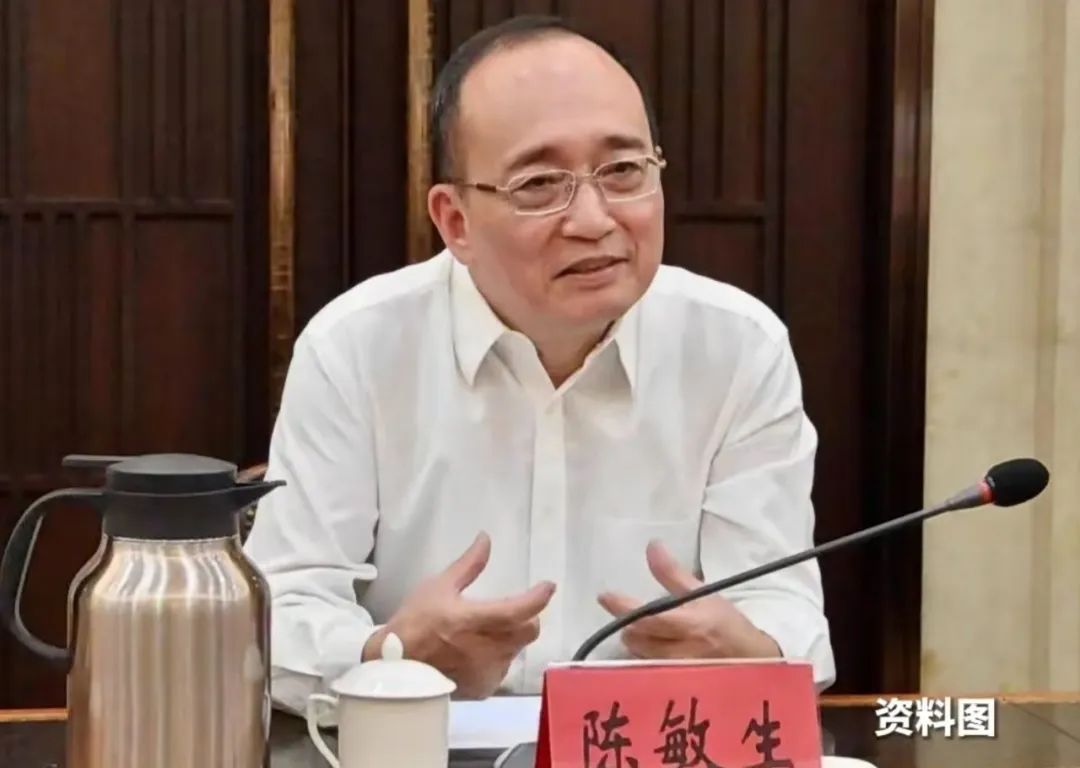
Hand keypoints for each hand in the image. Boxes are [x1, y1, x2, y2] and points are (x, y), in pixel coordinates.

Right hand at [364, 532, 554, 698]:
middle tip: (511, 610)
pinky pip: (502, 670)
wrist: (395, 667)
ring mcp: (485, 672)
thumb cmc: (415, 622)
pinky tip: (476, 654)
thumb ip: (469, 564)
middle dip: (525, 618)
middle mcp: (486, 649)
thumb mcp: (439, 586)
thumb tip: (486, 539)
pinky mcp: (482, 688)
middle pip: (528, 631)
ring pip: (516, 650)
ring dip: (510, 638)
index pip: (519, 610)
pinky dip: (497, 659)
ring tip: (485, 633)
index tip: (547, 586)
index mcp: (474, 620)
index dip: (538, 598)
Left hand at [597, 540, 779, 659]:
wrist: (752, 660)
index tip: (605, 596)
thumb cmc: (725, 623)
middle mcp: (680, 651)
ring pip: (639, 655)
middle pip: (636, 638)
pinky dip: (645, 657)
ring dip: (636, 640)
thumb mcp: (703, 594)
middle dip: (628, 624)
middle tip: (632, 614)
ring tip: (646, 631)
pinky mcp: (675, 684)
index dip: (623, 607)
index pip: (647, 617)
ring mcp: (677, 671)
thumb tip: (652, 546)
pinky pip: (647, 670)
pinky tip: (654, 649)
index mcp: (689, 624)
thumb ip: (672, 573)